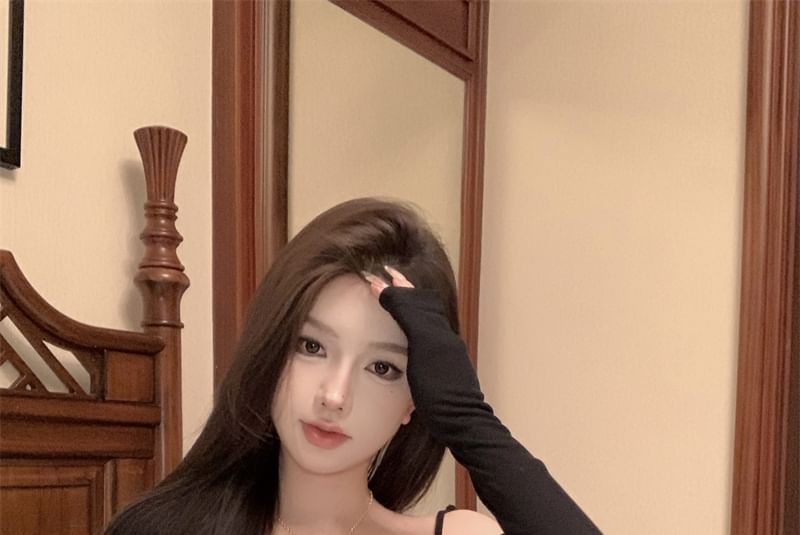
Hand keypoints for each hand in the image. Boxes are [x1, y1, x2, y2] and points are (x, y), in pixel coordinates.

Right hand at [361, 266, 481, 442]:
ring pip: (422, 329)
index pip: (416, 301)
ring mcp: (444, 359)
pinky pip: (422, 349)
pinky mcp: (442, 376)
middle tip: (383, 283)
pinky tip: (400, 347)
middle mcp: (443, 342)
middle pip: (421, 310)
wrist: (463, 424)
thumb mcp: (424, 349)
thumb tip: (394, 288)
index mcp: (438, 332)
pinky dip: (409, 339)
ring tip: (389, 307)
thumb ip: (412, 318)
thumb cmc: (442, 390)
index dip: (397, 286)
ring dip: (405, 316)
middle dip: (402, 296)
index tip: (378, 273)